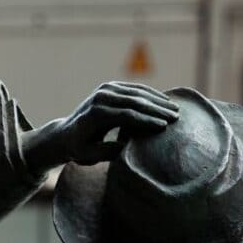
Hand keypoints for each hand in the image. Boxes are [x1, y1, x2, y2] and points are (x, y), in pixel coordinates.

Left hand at [23, 82, 178, 170]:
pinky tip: (165, 101)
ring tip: (176, 110)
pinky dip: (151, 94)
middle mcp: (100, 97)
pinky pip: (134, 88)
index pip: (126, 115)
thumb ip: (107, 152)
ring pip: (137, 92)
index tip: (164, 127)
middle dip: (157, 109)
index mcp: (95, 114)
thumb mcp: (89, 156)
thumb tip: (126, 147)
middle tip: (176, 117)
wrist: (66, 133)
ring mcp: (105, 89)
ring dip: (158, 100)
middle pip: (134, 101)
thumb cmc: (79, 149)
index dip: (147, 120)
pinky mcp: (110, 86)